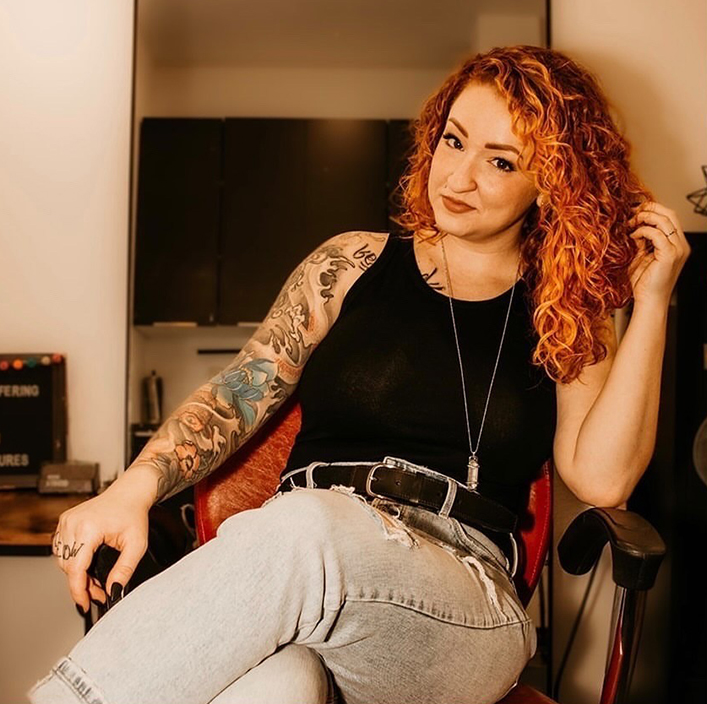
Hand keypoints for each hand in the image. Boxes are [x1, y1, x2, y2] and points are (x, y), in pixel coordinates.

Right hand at [51, 485, 150, 612]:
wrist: (130, 493)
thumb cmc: (133, 513)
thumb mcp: (137, 544)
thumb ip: (124, 570)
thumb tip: (112, 590)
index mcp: (89, 528)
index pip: (75, 569)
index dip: (78, 591)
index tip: (84, 604)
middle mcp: (73, 523)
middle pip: (68, 567)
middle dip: (82, 584)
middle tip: (99, 592)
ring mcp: (66, 521)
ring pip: (62, 559)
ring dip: (76, 573)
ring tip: (94, 579)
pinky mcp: (65, 521)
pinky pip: (61, 548)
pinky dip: (72, 560)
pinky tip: (86, 563)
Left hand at [627, 201, 690, 307]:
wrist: (648, 301)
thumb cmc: (643, 283)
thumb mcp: (639, 256)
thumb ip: (639, 240)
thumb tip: (631, 225)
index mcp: (675, 244)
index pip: (669, 217)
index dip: (652, 209)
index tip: (634, 210)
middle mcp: (680, 245)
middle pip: (670, 214)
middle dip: (649, 208)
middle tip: (631, 211)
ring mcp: (678, 249)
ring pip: (665, 220)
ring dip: (645, 218)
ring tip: (630, 223)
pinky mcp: (670, 255)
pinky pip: (657, 234)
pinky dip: (643, 231)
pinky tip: (633, 237)